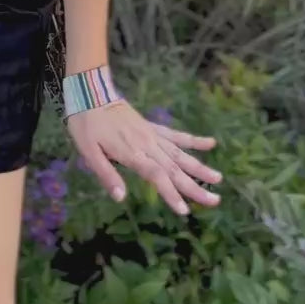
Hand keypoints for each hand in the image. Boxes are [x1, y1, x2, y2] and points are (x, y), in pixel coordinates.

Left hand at [68, 102, 221, 215]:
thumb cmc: (85, 124)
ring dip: (199, 167)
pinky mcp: (152, 127)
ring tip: (219, 178)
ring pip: (180, 154)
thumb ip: (106, 174)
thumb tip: (120, 198)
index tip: (185, 211)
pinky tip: (211, 143)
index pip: (156, 176)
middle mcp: (147, 145)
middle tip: (215, 201)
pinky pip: (176, 135)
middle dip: (194, 187)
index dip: (171, 193)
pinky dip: (194, 140)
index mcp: (132, 153)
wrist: (90, 92)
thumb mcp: (87, 151)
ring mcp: (152, 135)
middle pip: (174, 169)